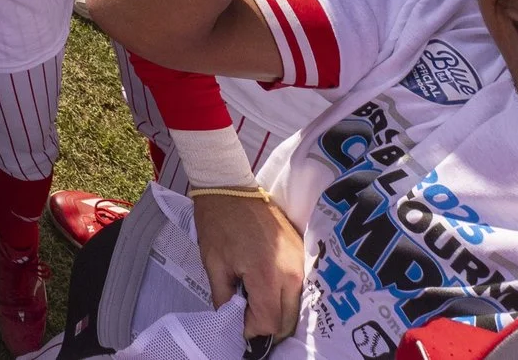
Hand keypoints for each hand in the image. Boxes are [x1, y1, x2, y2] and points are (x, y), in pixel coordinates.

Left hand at [191, 192, 303, 341]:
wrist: (231, 187)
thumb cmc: (218, 224)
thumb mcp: (214, 265)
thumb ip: (225, 299)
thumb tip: (231, 322)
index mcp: (267, 276)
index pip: (269, 323)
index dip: (252, 331)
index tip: (237, 324)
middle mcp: (292, 273)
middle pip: (287, 321)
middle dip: (267, 327)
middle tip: (246, 319)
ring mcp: (301, 263)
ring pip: (296, 307)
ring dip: (277, 314)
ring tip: (254, 306)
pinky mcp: (303, 254)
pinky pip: (300, 289)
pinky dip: (285, 298)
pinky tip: (267, 293)